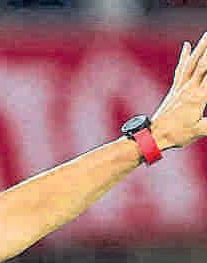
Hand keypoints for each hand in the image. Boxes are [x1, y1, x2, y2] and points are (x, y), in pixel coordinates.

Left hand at [151, 33, 206, 149]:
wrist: (153, 136)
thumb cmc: (175, 136)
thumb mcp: (198, 131)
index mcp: (198, 98)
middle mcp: (189, 89)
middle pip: (203, 64)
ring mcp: (180, 88)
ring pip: (192, 63)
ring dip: (200, 48)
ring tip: (206, 35)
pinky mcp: (174, 90)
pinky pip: (181, 69)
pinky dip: (184, 57)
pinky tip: (186, 46)